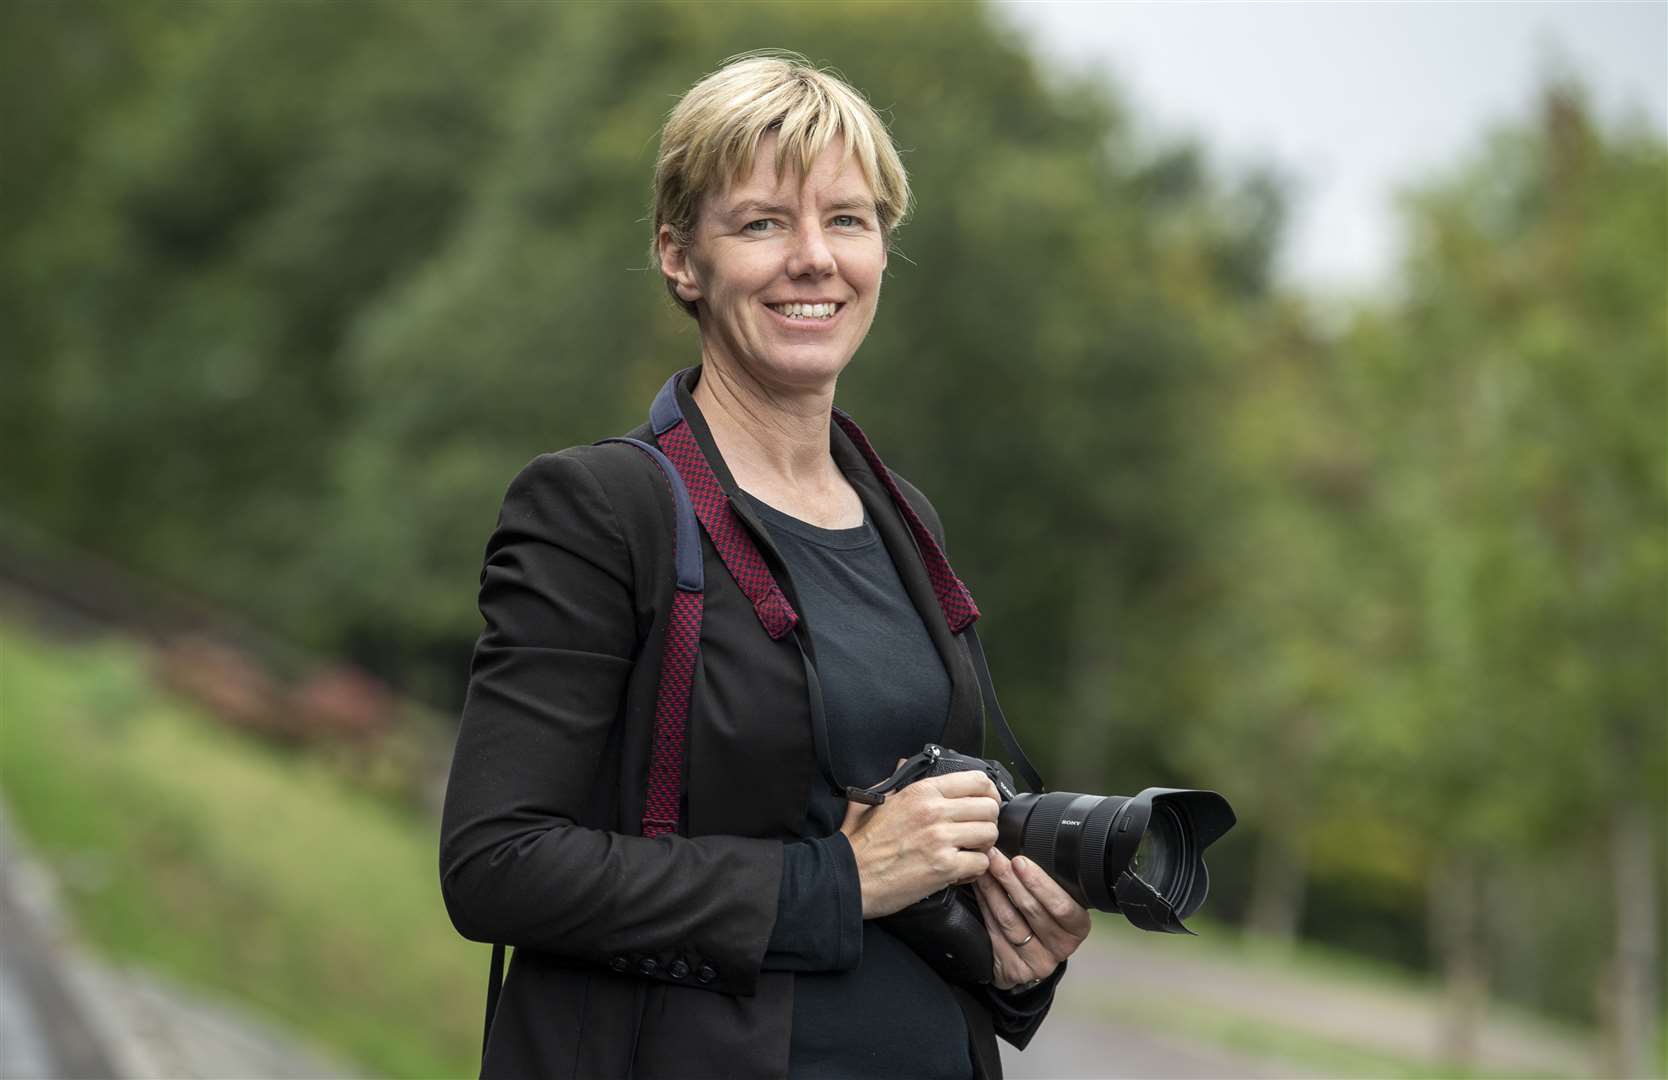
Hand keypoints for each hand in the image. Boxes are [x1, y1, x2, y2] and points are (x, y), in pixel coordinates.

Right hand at [840, 766, 1000, 917]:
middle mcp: (934, 811)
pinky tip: (961, 870)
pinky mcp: (944, 868)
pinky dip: (975, 870)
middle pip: (989, 807)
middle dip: (988, 820)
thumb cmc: (859, 843)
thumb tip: (902, 763)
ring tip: (969, 851)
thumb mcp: (873, 800)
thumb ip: (893, 780)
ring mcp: (941, 839)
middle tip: (977, 831)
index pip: (977, 780)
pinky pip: (980, 864)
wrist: (849, 877)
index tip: (985, 802)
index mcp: (921, 792)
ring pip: (989, 834)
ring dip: (984, 845)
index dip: (988, 792)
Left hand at [973, 848, 1090, 990]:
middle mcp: (1061, 947)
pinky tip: (978, 889)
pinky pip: (994, 932)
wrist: (1029, 956)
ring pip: (1009, 920)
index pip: (1063, 907)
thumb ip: (1048, 882)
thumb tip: (1032, 842)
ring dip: (992, 890)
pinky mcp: (1014, 969)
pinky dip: (984, 907)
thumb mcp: (1055, 901)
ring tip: (982, 868)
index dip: (1040, 883)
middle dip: (1010, 879)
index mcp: (1077, 927)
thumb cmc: (1044, 919)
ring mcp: (1037, 962)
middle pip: (1032, 911)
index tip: (1020, 861)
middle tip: (994, 856)